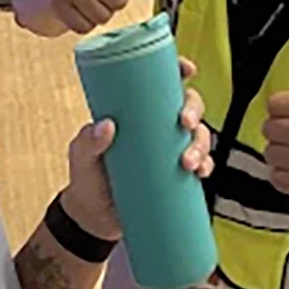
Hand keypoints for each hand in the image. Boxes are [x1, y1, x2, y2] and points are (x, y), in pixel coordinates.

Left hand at [60, 57, 213, 240]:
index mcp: (135, 113)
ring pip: (199, 135)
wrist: (94, 218)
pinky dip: (206, 165)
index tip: (186, 69)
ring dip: (201, 144)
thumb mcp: (81, 157)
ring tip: (187, 163)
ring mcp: (169, 151)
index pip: (160, 83)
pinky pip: (202, 165)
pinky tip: (201, 171)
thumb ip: (88, 142)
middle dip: (194, 110)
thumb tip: (106, 126)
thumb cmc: (86, 178)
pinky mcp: (177, 176)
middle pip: (188, 106)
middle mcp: (156, 127)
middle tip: (185, 123)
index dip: (177, 71)